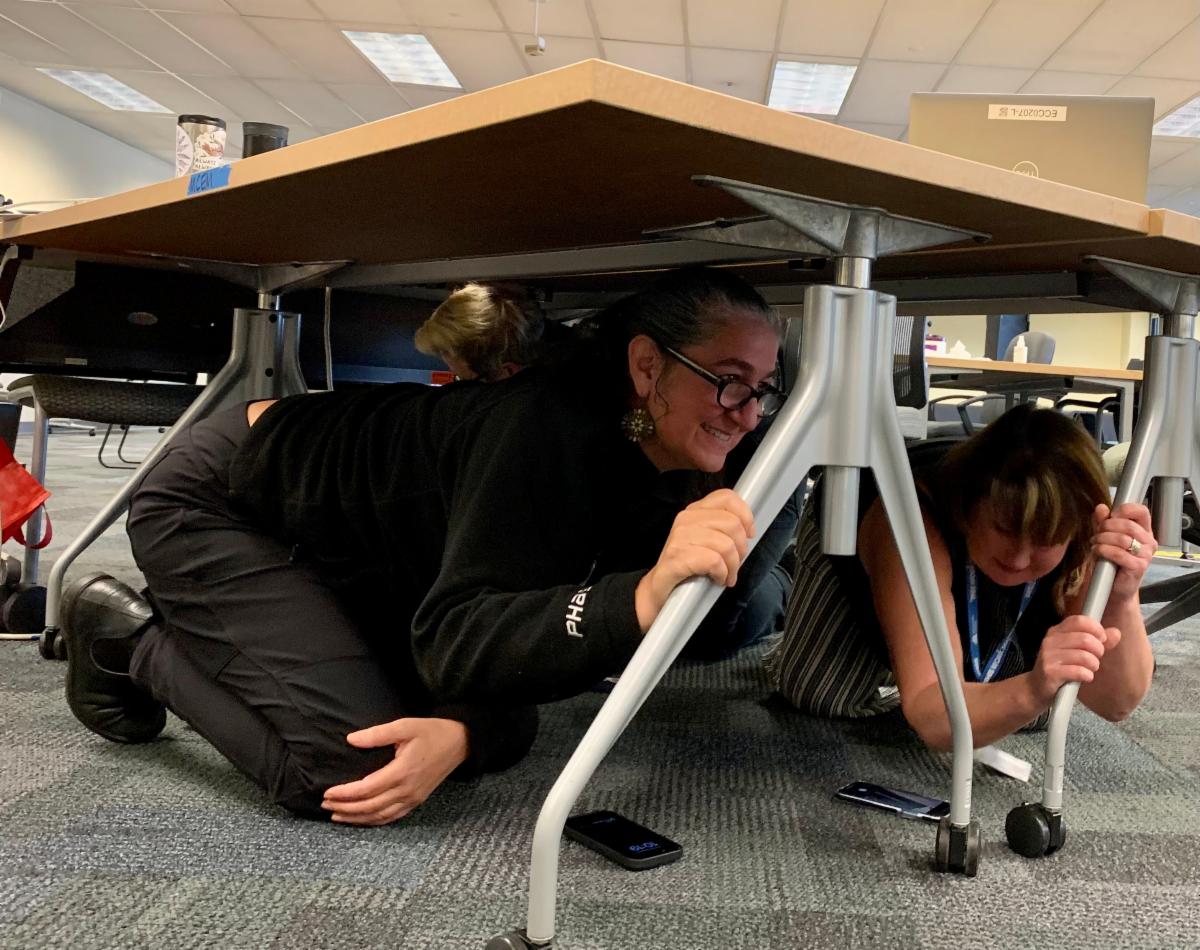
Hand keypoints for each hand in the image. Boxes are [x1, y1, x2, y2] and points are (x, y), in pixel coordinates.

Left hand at [321, 717, 468, 825]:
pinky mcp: (417, 800)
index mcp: (402, 772)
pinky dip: (375, 821)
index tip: (327, 793)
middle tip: (326, 806)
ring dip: (357, 818)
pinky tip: (363, 819)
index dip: (345, 794)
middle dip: (346, 808)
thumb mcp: (405, 726)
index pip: (366, 789)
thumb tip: (351, 739)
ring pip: (380, 816)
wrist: (460, 742)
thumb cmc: (432, 731)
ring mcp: (413, 798)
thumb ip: (377, 734)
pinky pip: (392, 817)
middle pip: (370, 807)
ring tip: (337, 816)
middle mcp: (407, 790)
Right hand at [634, 488, 753, 631]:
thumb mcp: (705, 540)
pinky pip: (714, 561)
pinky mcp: (677, 558)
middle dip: (741, 549)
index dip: (745, 515)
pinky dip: (721, 573)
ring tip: (727, 575)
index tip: (748, 534)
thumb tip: (748, 530)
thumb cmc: (687, 565)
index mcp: (694, 511)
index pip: (727, 497)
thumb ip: (723, 529)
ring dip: (732, 566)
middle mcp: (686, 520)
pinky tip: (717, 578)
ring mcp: (679, 538)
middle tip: (735, 563)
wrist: (659, 589)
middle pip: (732, 524)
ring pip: (726, 545)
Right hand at [1028, 614, 1118, 705]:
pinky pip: (1079, 671)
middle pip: (1085, 639)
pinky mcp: (1050, 672)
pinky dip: (1087, 676)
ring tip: (1090, 669)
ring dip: (1094, 665)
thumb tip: (1116, 632)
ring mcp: (1049, 656)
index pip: (1079, 621)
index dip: (1096, 629)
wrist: (1036, 688)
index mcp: (1056, 631)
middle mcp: (1050, 641)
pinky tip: (1084, 677)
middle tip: (1096, 658)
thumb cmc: (1060, 668)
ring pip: (1085, 656)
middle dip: (1098, 651)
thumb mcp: (1077, 651)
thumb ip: (1097, 642)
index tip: (1102, 639)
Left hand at [1091, 503, 1155, 601]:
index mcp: (1144, 531)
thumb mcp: (1105, 537)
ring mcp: (1146, 555)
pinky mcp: (1139, 567)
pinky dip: (1103, 550)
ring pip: (1122, 539)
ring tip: (1094, 543)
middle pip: (1128, 525)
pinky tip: (1096, 551)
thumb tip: (1101, 508)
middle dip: (1107, 526)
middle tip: (1097, 533)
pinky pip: (1119, 554)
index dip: (1125, 509)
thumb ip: (1103, 522)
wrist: (1114, 587)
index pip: (1142, 511)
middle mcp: (1149, 542)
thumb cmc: (1112, 560)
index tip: (1111, 515)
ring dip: (1102, 539)